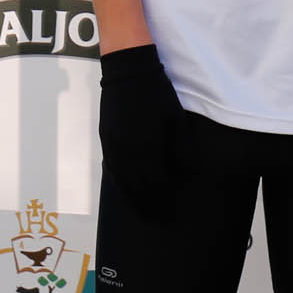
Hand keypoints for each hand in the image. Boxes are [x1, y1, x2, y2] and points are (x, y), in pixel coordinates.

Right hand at [99, 44, 184, 217]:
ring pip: (121, 181)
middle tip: (157, 220)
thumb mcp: (176, 118)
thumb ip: (181, 146)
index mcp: (148, 145)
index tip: (170, 211)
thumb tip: (186, 169)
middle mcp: (128, 150)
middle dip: (148, 205)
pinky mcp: (106, 139)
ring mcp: (113, 145)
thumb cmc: (157, 93)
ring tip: (141, 212)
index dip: (162, 198)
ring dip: (132, 199)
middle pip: (137, 186)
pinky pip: (110, 168)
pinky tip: (124, 191)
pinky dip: (118, 183)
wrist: (127, 72)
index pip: (155, 181)